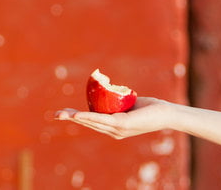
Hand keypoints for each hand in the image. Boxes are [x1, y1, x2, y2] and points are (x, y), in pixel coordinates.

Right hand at [54, 97, 174, 138]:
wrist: (166, 114)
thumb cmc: (151, 108)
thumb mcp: (131, 104)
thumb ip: (120, 101)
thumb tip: (112, 89)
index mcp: (114, 128)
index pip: (93, 123)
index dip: (78, 118)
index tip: (64, 114)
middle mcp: (114, 132)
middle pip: (88, 124)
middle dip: (71, 119)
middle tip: (55, 115)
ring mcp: (117, 130)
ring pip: (92, 123)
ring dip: (76, 118)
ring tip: (63, 115)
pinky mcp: (122, 125)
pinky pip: (101, 120)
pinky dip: (88, 117)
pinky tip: (78, 115)